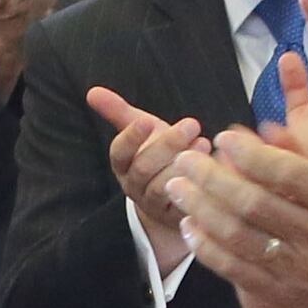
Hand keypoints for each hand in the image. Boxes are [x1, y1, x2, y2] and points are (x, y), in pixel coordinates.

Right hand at [85, 85, 205, 276]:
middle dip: (167, 145)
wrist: (171, 193)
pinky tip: (214, 166)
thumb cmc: (156, 155)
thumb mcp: (140, 131)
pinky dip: (199, 186)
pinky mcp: (176, 217)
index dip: (131, 138)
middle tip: (192, 124)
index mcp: (123, 164)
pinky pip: (185, 204)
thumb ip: (117, 111)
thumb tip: (92, 91)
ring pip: (162, 188)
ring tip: (204, 144)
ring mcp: (154, 204)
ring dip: (183, 165)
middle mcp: (134, 186)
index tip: (148, 121)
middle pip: (143, 168)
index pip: (119, 152)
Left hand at [162, 75, 307, 307]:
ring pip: (240, 236)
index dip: (252, 155)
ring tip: (175, 188)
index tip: (223, 137)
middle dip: (213, 179)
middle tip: (184, 160)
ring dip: (202, 211)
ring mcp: (298, 266)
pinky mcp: (282, 292)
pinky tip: (189, 227)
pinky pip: (237, 270)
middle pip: (255, 204)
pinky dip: (209, 249)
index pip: (289, 174)